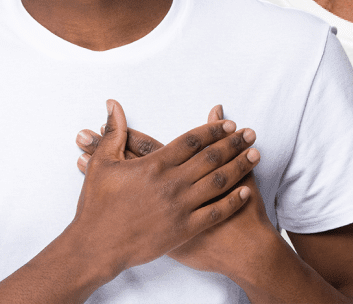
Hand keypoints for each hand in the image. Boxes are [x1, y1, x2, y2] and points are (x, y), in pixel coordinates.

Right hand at [69, 99, 258, 276]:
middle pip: (211, 157)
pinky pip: (215, 212)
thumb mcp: (101, 164)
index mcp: (154, 165)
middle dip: (233, 143)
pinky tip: (246, 190)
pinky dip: (233, 200)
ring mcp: (180, 207)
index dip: (213, 129)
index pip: (192, 140)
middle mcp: (172, 183)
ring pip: (218, 182)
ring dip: (239, 166)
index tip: (228, 122)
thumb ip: (114, 132)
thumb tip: (113, 105)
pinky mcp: (184, 230)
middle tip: (250, 133)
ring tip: (255, 154)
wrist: (96, 247)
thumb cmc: (96, 205)